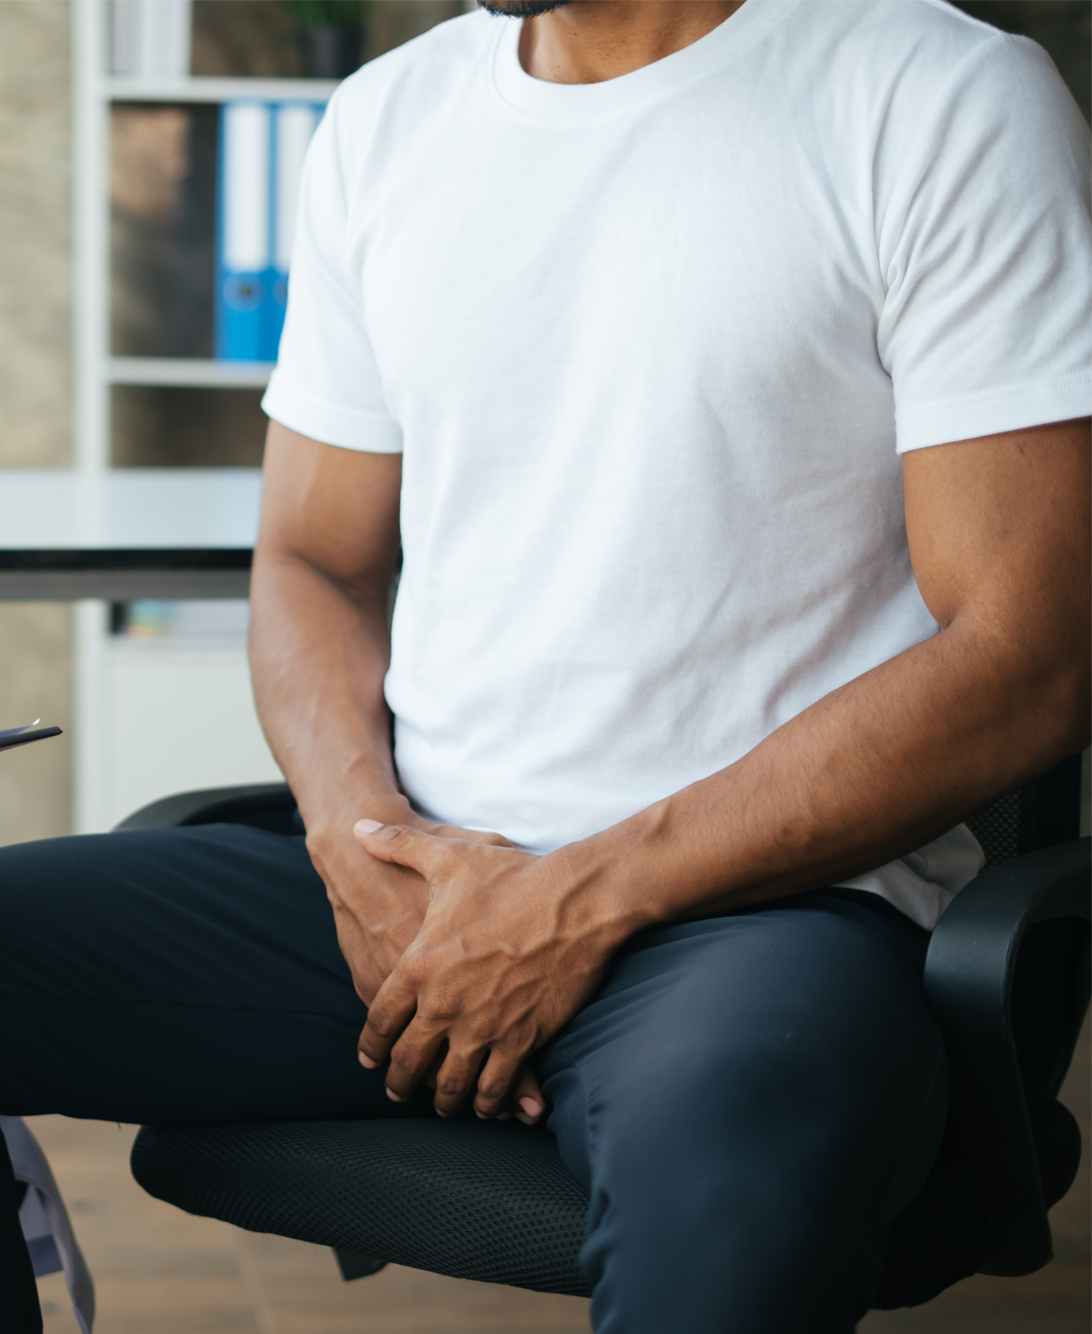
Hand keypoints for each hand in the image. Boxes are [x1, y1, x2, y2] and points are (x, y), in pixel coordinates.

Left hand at [352, 820, 619, 1120]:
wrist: (575, 902)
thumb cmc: (512, 877)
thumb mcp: (448, 857)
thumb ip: (398, 845)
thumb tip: (359, 826)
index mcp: (419, 965)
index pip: (380, 1019)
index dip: (372, 1044)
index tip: (369, 1058)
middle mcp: (443, 1003)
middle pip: (408, 1060)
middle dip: (399, 1081)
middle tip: (396, 1091)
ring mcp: (482, 1027)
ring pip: (450, 1083)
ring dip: (442, 1100)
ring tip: (441, 1106)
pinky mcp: (521, 1040)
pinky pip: (495, 1087)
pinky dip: (487, 1102)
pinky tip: (486, 1105)